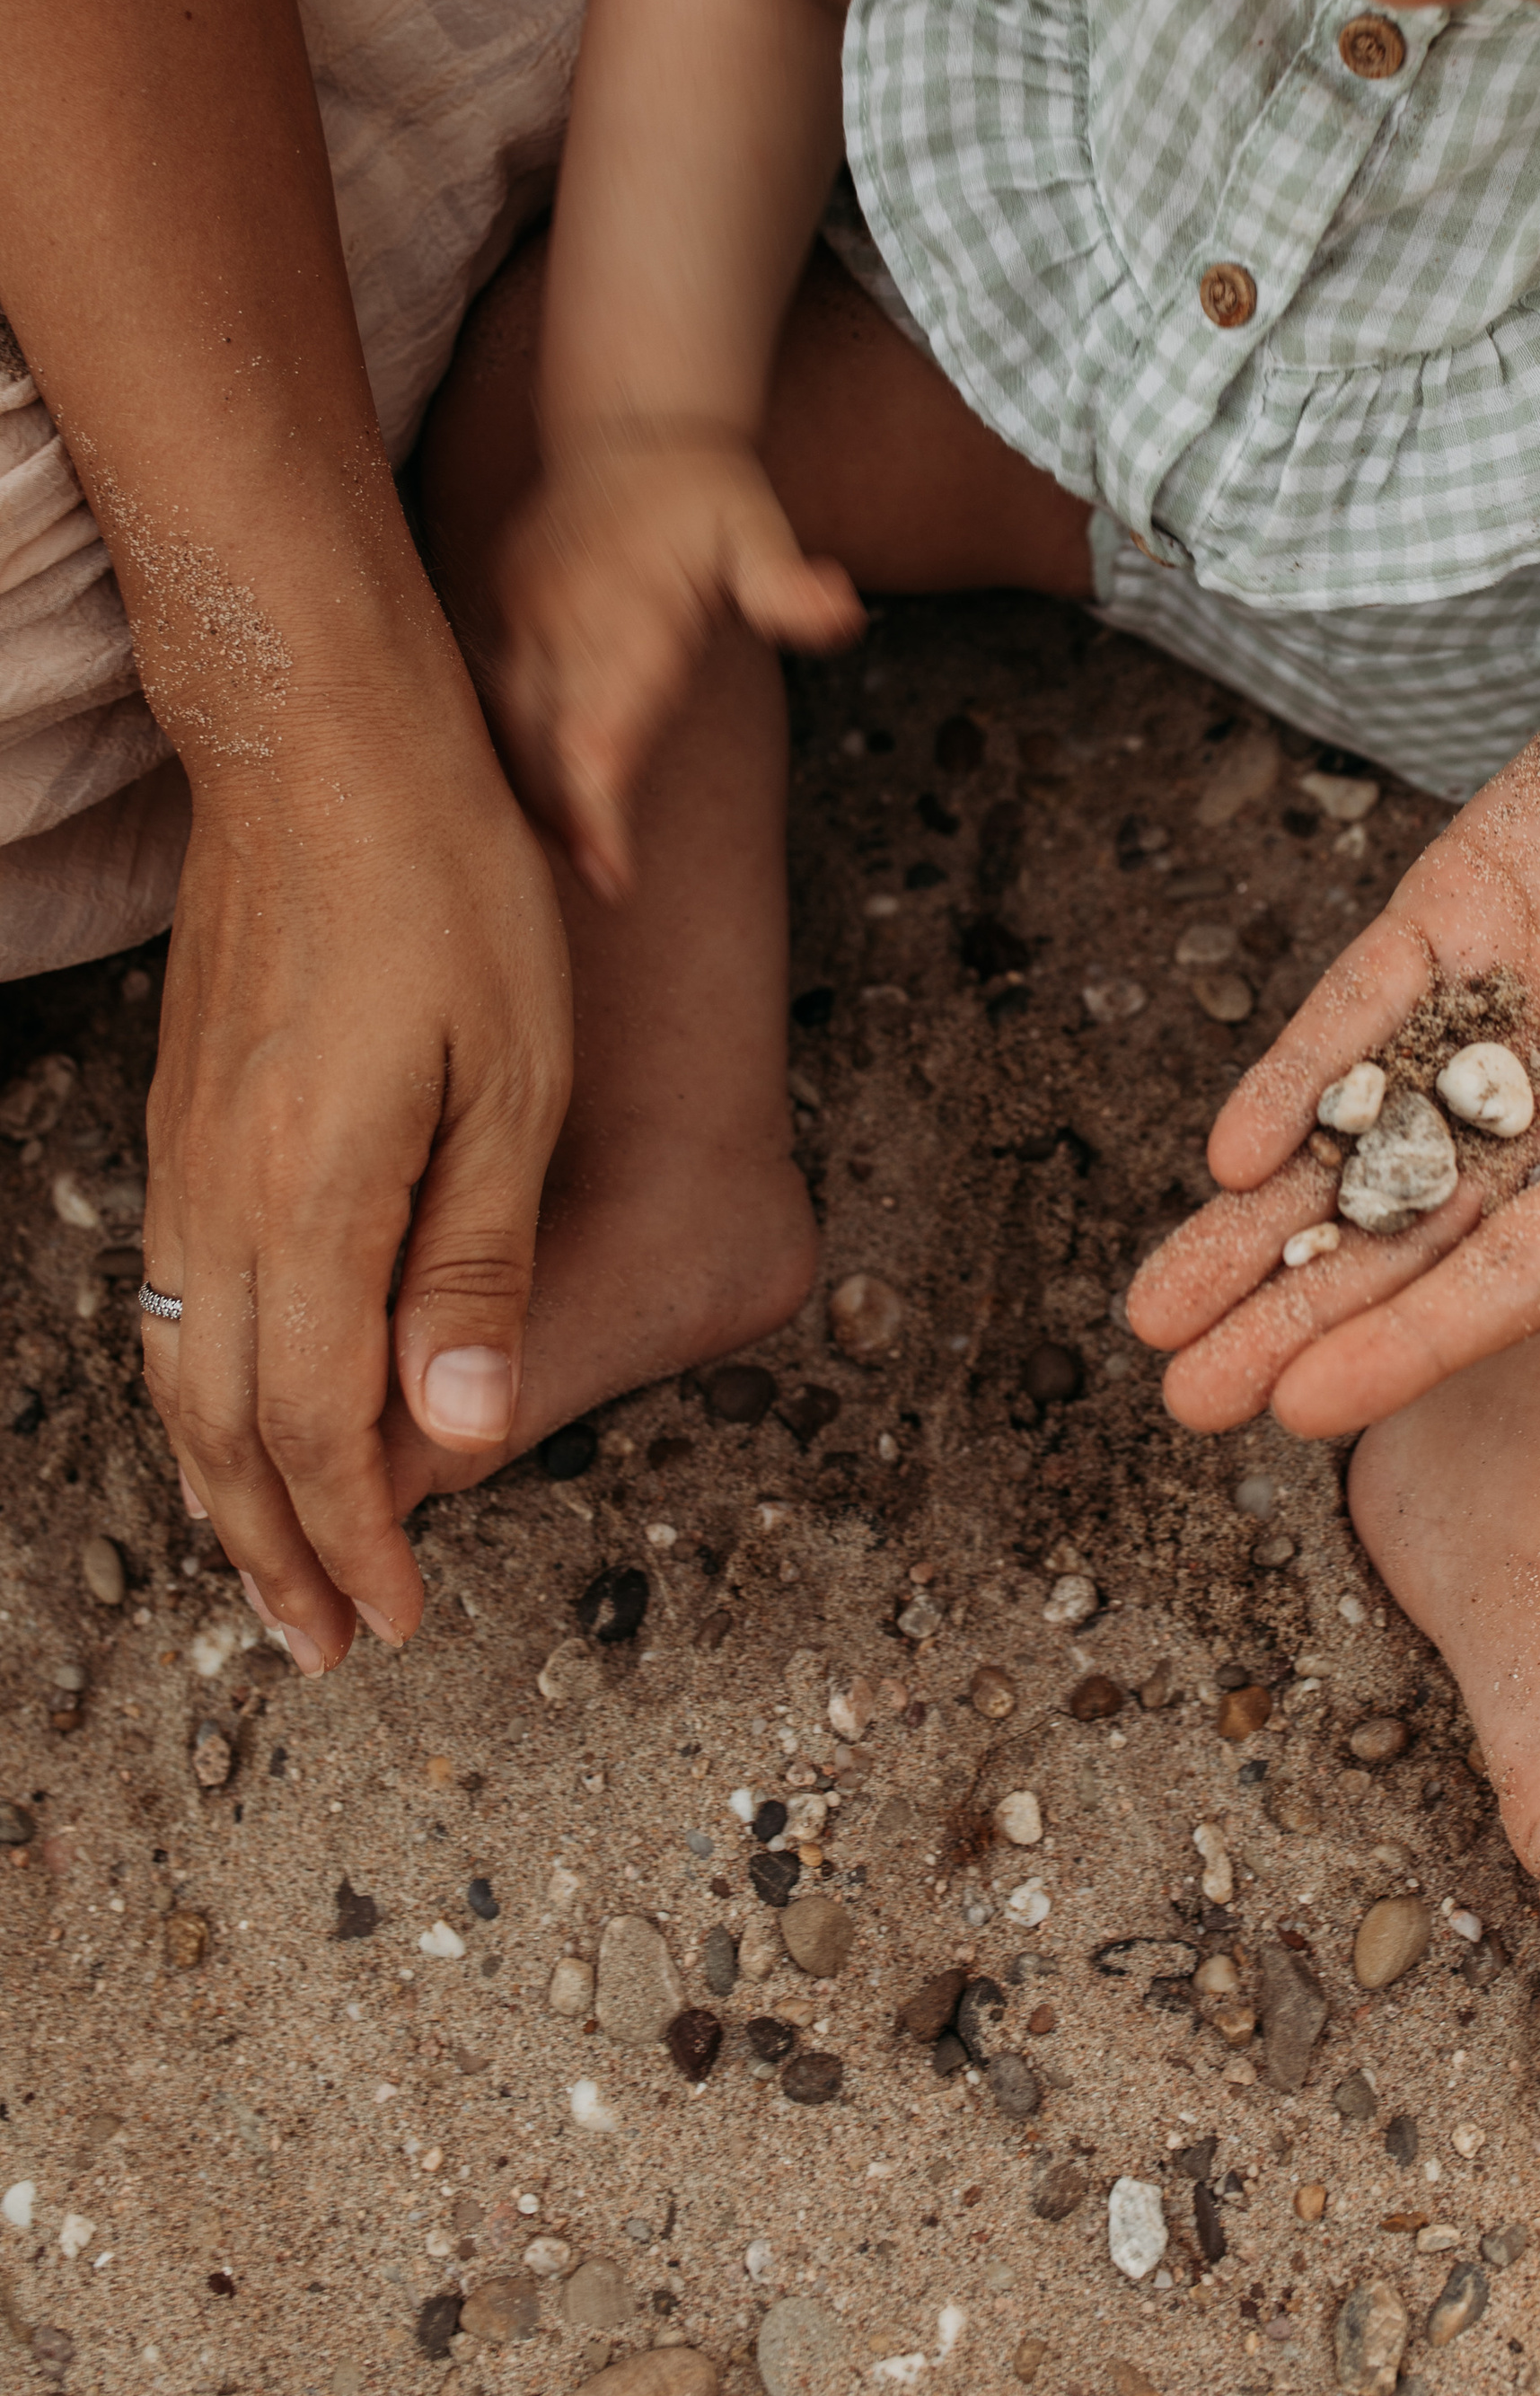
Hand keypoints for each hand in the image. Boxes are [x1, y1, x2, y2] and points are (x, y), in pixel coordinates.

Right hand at [137, 684, 571, 1665]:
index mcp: (317, 1199)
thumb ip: (478, 1264)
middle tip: (321, 1648)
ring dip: (222, 1486)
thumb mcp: (517, 1078)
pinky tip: (227, 1410)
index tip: (393, 1623)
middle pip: (229, 1429)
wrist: (325, 748)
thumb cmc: (453, 895)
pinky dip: (194, 1390)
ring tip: (268, 1567)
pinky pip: (167, 1298)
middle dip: (276, 1552)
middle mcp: (224, 1196)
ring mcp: (187, 1154)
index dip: (356, 1541)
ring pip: (177, 1371)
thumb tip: (459, 1437)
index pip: (323, 1430)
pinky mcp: (179, 1115)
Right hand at [498, 425, 860, 895]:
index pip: (598, 731)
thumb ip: (787, 584)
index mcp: (628, 612)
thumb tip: (841, 609)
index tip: (612, 874)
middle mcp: (565, 619)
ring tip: (575, 854)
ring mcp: (525, 615)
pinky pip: (498, 696)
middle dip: (567, 818)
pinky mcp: (506, 610)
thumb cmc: (706, 493)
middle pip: (545, 746)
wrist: (628, 427)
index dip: (597, 809)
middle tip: (602, 881)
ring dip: (537, 792)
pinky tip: (542, 794)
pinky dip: (515, 749)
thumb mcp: (758, 527)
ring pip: (512, 727)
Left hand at [1130, 648, 1539, 1433]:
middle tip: (1184, 1402)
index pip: (1510, 1281)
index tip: (1301, 1410)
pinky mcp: (1444, 921)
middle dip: (1293, 1315)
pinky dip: (1291, 1082)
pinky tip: (1225, 1157)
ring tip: (1154, 1314)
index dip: (1407, 1345)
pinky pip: (1352, 1013)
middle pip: (1405, 1237)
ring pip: (1354, 1143)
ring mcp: (1489, 1016)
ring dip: (1256, 1226)